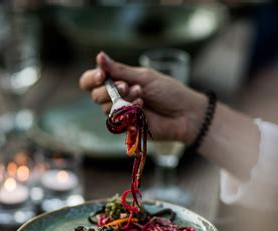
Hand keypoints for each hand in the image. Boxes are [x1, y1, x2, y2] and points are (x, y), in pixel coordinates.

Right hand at [79, 52, 207, 143]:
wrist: (186, 114)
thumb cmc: (169, 92)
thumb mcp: (145, 77)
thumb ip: (120, 70)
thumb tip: (99, 56)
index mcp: (119, 80)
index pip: (91, 80)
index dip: (92, 78)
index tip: (102, 75)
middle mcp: (117, 97)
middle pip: (95, 95)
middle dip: (110, 89)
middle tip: (127, 86)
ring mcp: (122, 113)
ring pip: (106, 109)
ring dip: (123, 100)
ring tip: (141, 96)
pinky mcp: (128, 127)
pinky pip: (118, 121)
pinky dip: (129, 112)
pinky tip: (142, 108)